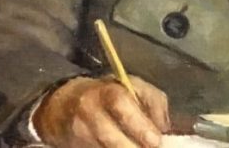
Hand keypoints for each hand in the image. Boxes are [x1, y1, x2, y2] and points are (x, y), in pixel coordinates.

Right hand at [34, 75, 170, 147]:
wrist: (65, 104)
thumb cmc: (108, 95)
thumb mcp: (134, 87)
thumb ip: (154, 102)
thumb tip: (164, 127)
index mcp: (106, 90)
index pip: (120, 103)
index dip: (139, 124)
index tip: (156, 140)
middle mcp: (88, 110)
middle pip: (109, 135)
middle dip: (132, 147)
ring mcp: (78, 132)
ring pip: (103, 147)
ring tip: (137, 147)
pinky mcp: (74, 145)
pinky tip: (124, 147)